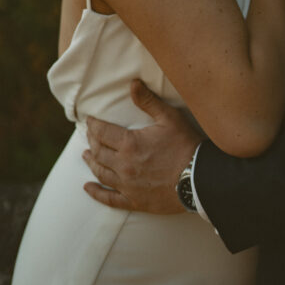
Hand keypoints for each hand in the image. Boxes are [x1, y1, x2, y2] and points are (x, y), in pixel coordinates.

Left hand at [83, 79, 200, 213]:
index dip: (94, 125)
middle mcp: (123, 166)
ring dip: (91, 163)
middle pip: (99, 152)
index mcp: (129, 144)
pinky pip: (109, 199)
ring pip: (101, 173)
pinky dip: (96, 193)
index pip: (102, 133)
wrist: (198, 179)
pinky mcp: (134, 201)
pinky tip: (88, 188)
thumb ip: (148, 101)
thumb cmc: (185, 145)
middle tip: (89, 135)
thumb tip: (133, 83)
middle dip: (92, 142)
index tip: (89, 121)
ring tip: (85, 156)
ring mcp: (127, 186)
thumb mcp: (169, 118)